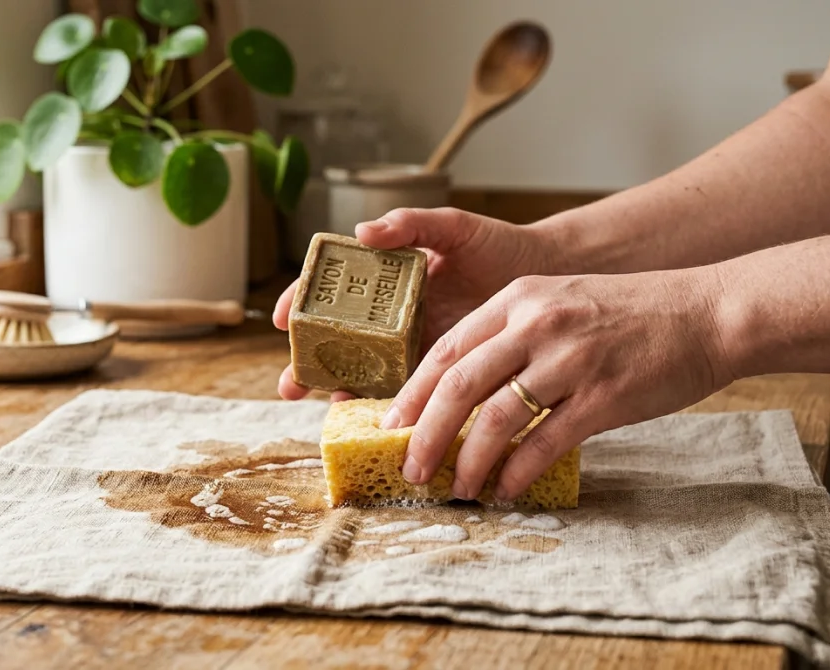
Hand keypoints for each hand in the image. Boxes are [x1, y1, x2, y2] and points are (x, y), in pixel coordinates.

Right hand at [271, 207, 560, 400]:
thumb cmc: (499, 246)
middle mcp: (390, 317)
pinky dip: (386, 406)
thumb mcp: (454, 227)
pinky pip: (406, 392)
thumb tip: (362, 231)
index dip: (300, 303)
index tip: (282, 318)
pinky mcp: (439, 373)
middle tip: (291, 383)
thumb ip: (411, 225)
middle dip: (308, 363)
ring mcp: (412, 347)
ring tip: (325, 405)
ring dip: (340, 391)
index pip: (331, 291)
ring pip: (364, 373)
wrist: (547, 275)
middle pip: (337, 341)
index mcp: (385, 280)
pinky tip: (373, 418)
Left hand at [379, 267, 733, 501]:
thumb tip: (465, 392)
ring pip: (496, 417)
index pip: (446, 348)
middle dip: (426, 434)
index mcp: (519, 299)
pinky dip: (518, 472)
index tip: (390, 425)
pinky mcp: (604, 396)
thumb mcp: (560, 301)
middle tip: (409, 468)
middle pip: (459, 384)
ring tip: (456, 487)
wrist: (708, 312)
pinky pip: (545, 442)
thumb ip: (513, 335)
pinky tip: (505, 489)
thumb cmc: (631, 313)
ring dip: (468, 460)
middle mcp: (537, 325)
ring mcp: (570, 360)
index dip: (412, 392)